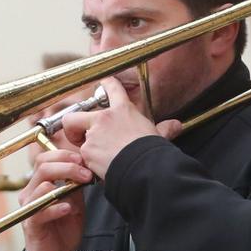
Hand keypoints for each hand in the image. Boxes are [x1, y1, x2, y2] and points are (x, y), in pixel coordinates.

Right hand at [19, 147, 93, 250]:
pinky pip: (40, 211)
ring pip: (41, 184)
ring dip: (64, 182)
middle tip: (86, 172)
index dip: (64, 155)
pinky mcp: (31, 225)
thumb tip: (85, 167)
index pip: (44, 158)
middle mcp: (30, 193)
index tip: (83, 159)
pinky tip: (68, 208)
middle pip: (42, 166)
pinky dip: (56, 207)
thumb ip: (75, 186)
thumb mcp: (74, 203)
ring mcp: (29, 208)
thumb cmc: (62, 229)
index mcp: (39, 184)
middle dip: (67, 165)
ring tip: (81, 185)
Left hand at [58, 78, 179, 178]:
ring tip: (98, 157)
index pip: (112, 88)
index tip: (102, 82)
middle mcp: (104, 118)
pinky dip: (89, 163)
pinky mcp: (88, 150)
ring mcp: (93, 133)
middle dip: (73, 127)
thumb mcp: (158, 135)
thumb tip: (177, 126)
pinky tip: (100, 168)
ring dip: (84, 148)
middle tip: (81, 137)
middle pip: (75, 114)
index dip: (105, 83)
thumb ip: (165, 129)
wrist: (143, 166)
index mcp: (123, 110)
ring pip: (77, 139)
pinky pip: (83, 156)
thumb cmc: (150, 150)